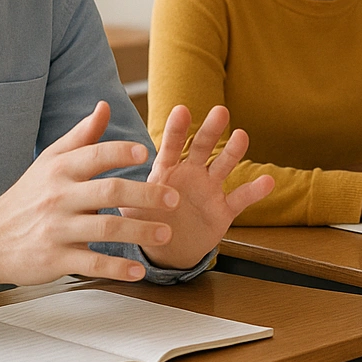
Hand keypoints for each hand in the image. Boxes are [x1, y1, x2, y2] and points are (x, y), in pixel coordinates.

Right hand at [0, 101, 180, 292]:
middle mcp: (59, 197)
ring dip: (138, 232)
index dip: (120, 153)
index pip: (94, 156)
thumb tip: (104, 105)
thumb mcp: (49, 161)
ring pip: (104, 230)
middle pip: (108, 193)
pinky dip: (116, 269)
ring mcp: (56, 230)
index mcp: (60, 170)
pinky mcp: (54, 259)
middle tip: (174, 198)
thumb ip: (82, 136)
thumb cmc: (27, 196)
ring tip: (166, 233)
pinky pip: (90, 264)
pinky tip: (138, 271)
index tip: (148, 153)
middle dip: (145, 195)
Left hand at [130, 104, 274, 269]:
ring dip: (234, 152)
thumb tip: (94, 177)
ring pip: (224, 166)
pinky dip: (255, 191)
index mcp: (168, 169)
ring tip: (242, 136)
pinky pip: (241, 198)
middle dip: (211, 129)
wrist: (164, 250)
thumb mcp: (126, 204)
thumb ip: (118, 189)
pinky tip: (268, 181)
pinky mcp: (224, 210)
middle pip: (203, 147)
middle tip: (219, 110)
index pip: (173, 145)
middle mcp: (192, 173)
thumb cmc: (145, 221)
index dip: (177, 129)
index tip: (181, 110)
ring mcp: (210, 190)